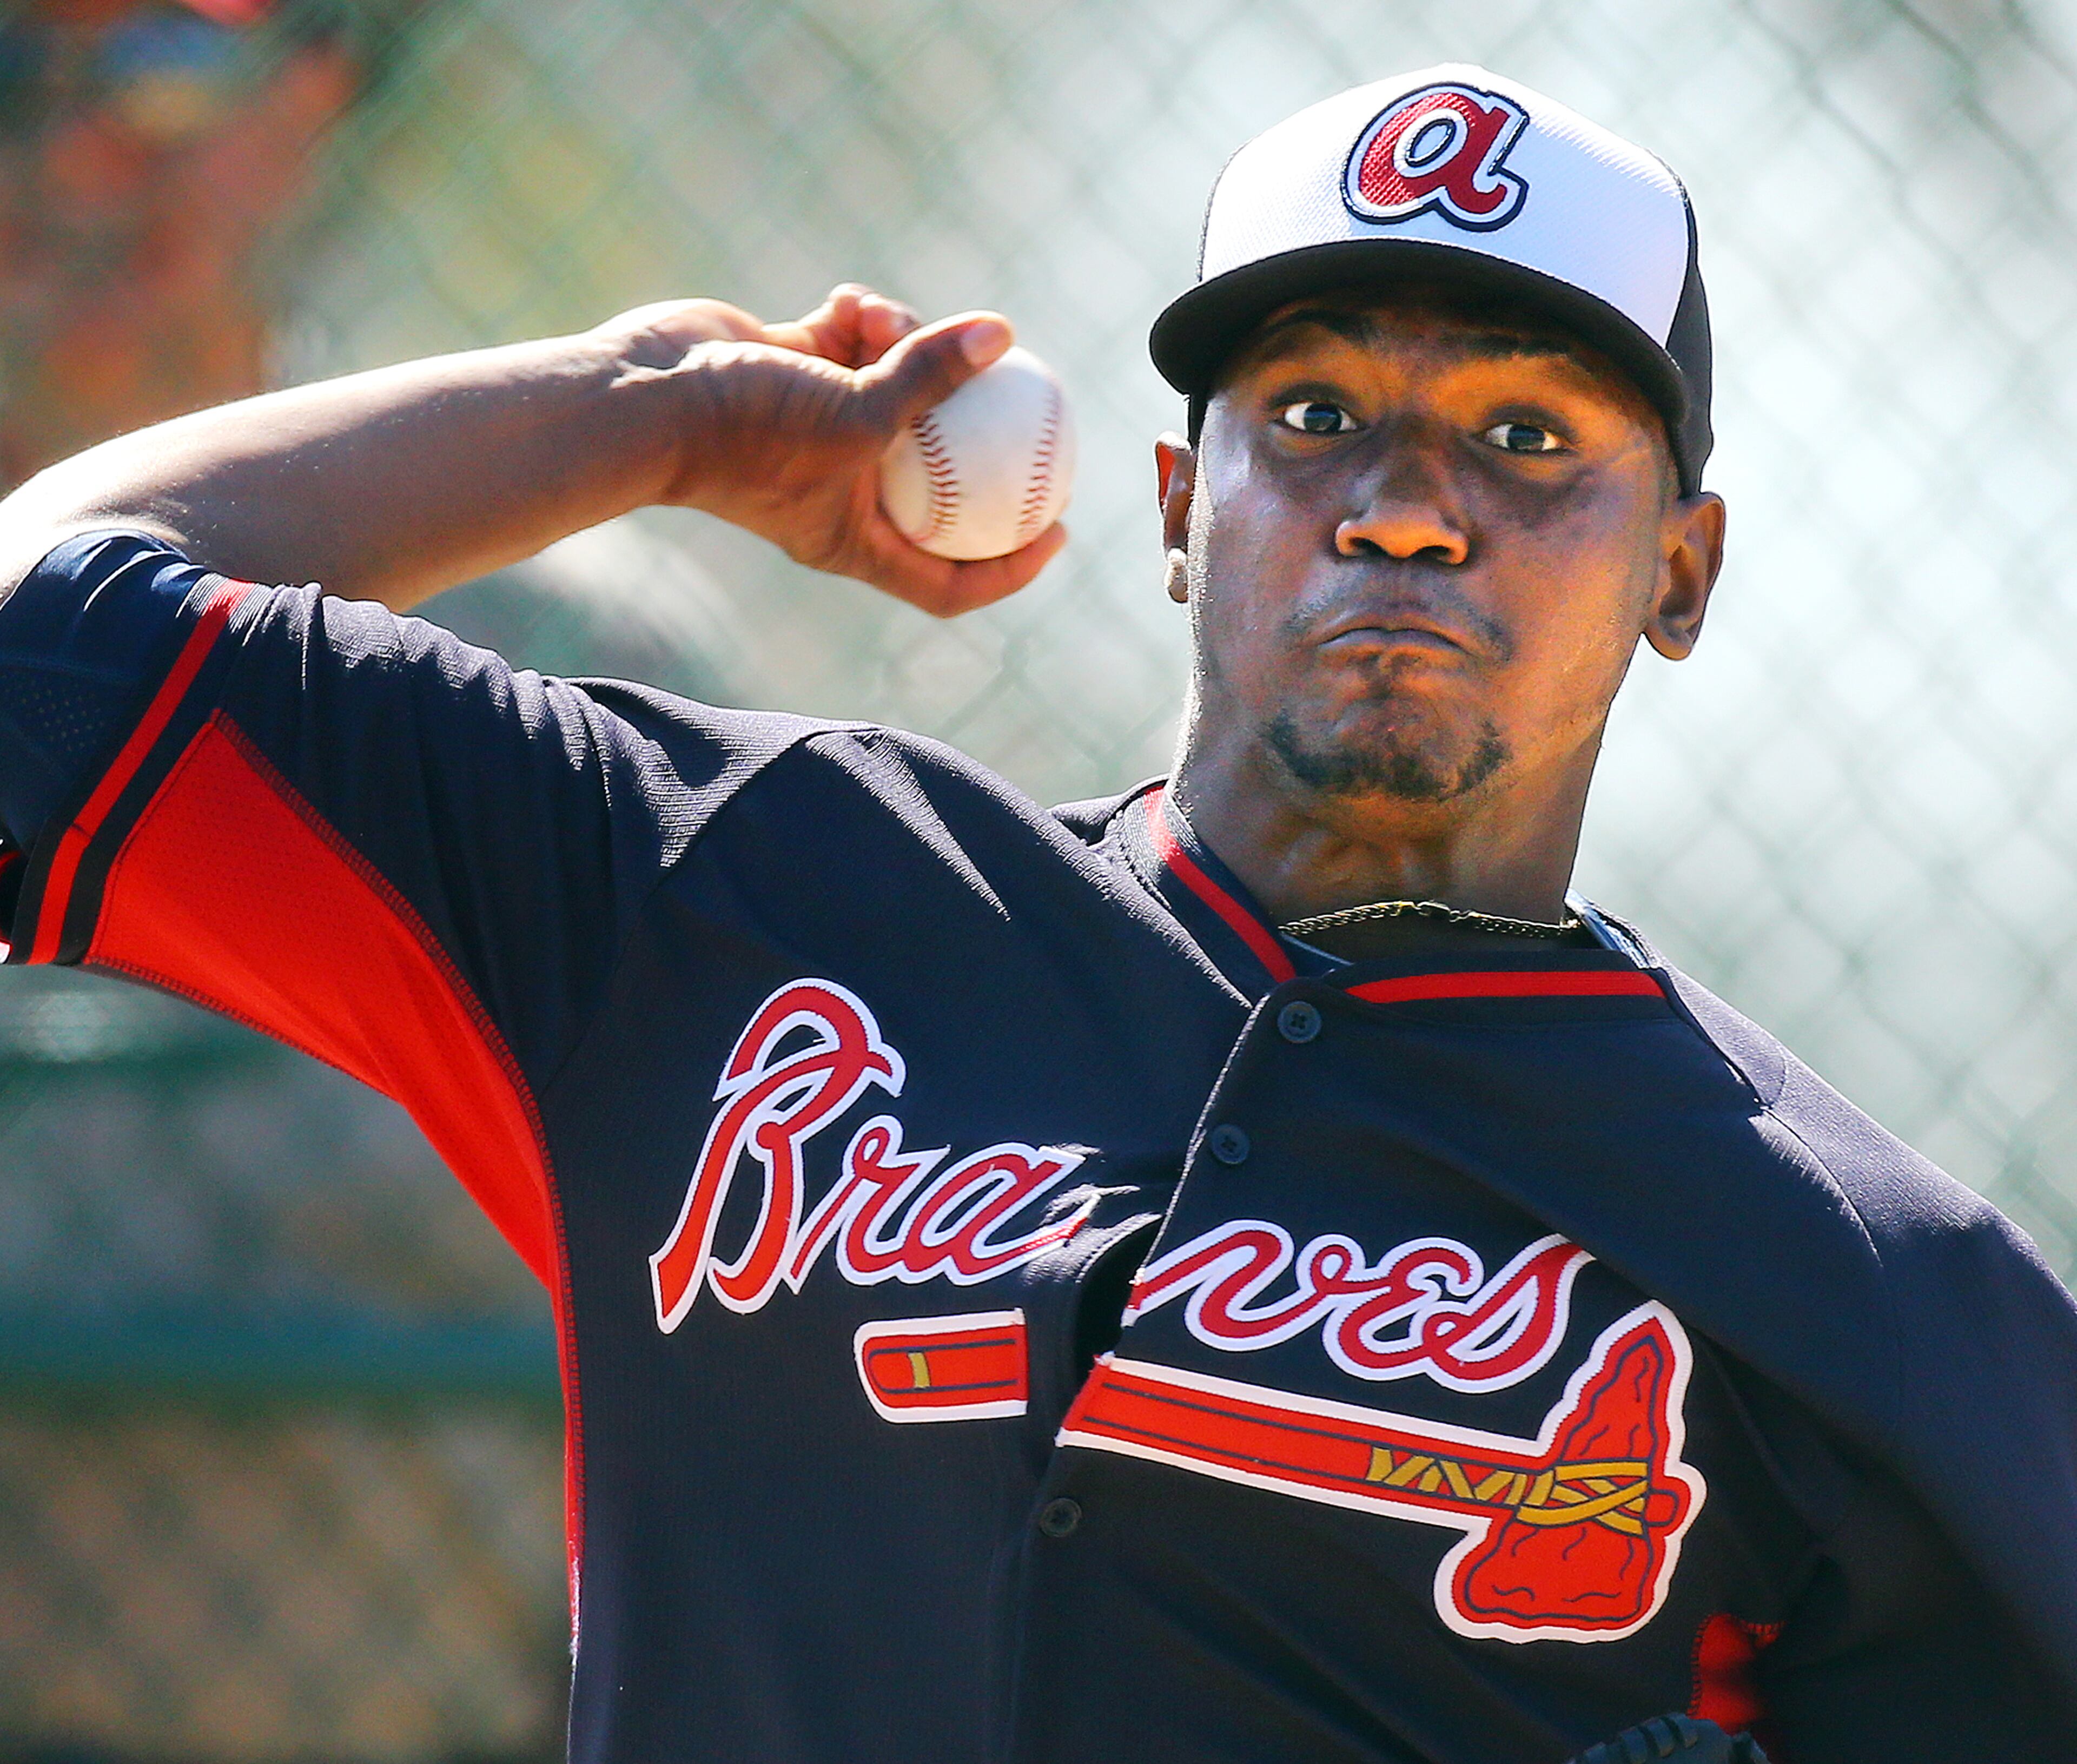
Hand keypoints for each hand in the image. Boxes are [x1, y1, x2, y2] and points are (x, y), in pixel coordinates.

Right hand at [591, 285, 1066, 617]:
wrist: (648, 393)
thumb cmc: (748, 431)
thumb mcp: (858, 413)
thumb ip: (931, 376)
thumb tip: (1002, 334)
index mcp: (857, 537)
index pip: (949, 579)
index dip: (1010, 566)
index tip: (1059, 530)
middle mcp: (843, 488)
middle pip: (939, 474)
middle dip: (980, 432)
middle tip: (1033, 397)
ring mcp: (821, 427)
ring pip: (900, 385)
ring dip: (905, 344)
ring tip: (881, 322)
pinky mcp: (798, 371)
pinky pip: (856, 342)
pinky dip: (862, 318)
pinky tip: (850, 301)